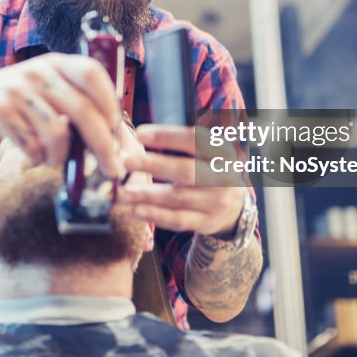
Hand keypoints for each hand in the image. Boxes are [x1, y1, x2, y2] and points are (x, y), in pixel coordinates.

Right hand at [0, 53, 123, 175]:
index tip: (116, 128)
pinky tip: (33, 155)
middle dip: (103, 145)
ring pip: (59, 134)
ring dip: (61, 157)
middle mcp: (38, 72)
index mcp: (55, 63)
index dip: (110, 101)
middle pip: (83, 110)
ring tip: (54, 159)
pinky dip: (38, 158)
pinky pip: (33, 145)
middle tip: (112, 169)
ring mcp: (18, 90)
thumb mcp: (45, 89)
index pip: (92, 73)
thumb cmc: (17, 103)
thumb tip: (116, 136)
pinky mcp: (1, 111)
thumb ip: (75, 101)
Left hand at [118, 125, 245, 235]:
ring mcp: (217, 202)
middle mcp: (223, 176)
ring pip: (178, 197)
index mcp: (222, 151)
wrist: (234, 204)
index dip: (166, 136)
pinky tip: (136, 209)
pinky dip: (156, 215)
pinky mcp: (207, 222)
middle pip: (185, 170)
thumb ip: (177, 144)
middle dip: (153, 165)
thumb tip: (137, 136)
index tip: (140, 133)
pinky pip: (178, 219)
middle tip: (126, 161)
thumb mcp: (205, 152)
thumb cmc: (208, 170)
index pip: (194, 139)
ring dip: (147, 194)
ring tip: (122, 191)